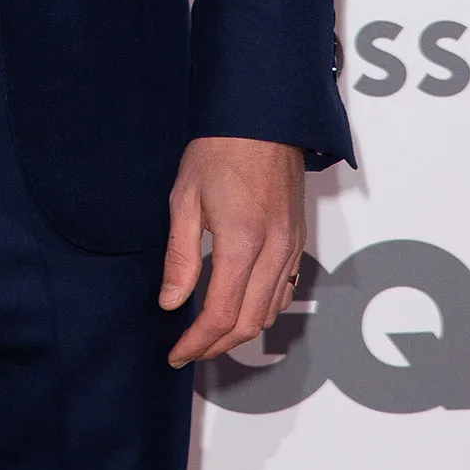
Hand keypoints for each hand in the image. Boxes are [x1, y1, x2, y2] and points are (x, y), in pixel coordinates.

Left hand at [159, 136, 304, 366]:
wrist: (262, 117)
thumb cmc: (218, 149)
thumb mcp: (185, 197)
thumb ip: (181, 255)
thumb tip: (171, 302)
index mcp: (242, 241)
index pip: (221, 314)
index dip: (197, 342)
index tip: (176, 353)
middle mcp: (274, 251)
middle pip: (249, 323)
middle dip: (217, 345)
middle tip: (188, 349)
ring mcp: (292, 246)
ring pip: (270, 312)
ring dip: (240, 331)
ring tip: (208, 332)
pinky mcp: (298, 239)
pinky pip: (285, 290)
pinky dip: (262, 309)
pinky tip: (239, 304)